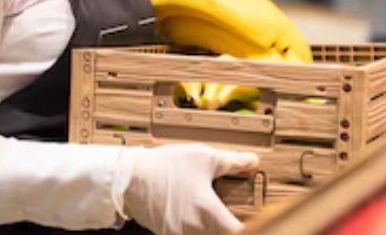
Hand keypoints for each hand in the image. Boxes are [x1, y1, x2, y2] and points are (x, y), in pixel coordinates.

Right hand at [122, 144, 258, 234]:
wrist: (129, 177)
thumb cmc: (166, 166)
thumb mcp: (203, 157)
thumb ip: (232, 161)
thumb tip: (253, 161)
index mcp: (208, 212)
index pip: (238, 233)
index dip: (250, 229)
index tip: (256, 223)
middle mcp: (195, 229)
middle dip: (229, 228)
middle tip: (234, 217)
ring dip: (212, 229)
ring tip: (211, 214)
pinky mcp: (166, 234)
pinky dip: (195, 229)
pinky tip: (194, 216)